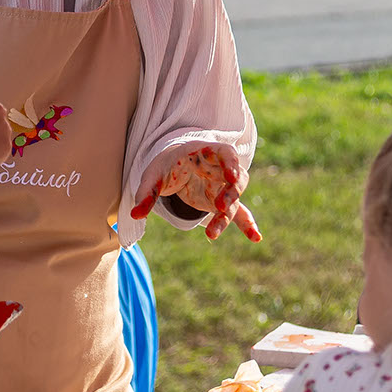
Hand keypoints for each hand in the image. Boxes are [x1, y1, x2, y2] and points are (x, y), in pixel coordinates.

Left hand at [130, 144, 260, 241]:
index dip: (231, 164)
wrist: (173, 166)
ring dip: (226, 216)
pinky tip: (256, 238)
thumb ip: (146, 193)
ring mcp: (222, 187)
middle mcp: (220, 169)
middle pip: (236, 179)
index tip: (231, 177)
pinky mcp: (221, 203)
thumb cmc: (165, 164)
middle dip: (230, 193)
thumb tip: (135, 215)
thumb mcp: (153, 175)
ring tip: (210, 234)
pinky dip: (247, 226)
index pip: (226, 153)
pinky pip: (238, 213)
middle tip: (220, 206)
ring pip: (234, 200)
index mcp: (206, 152)